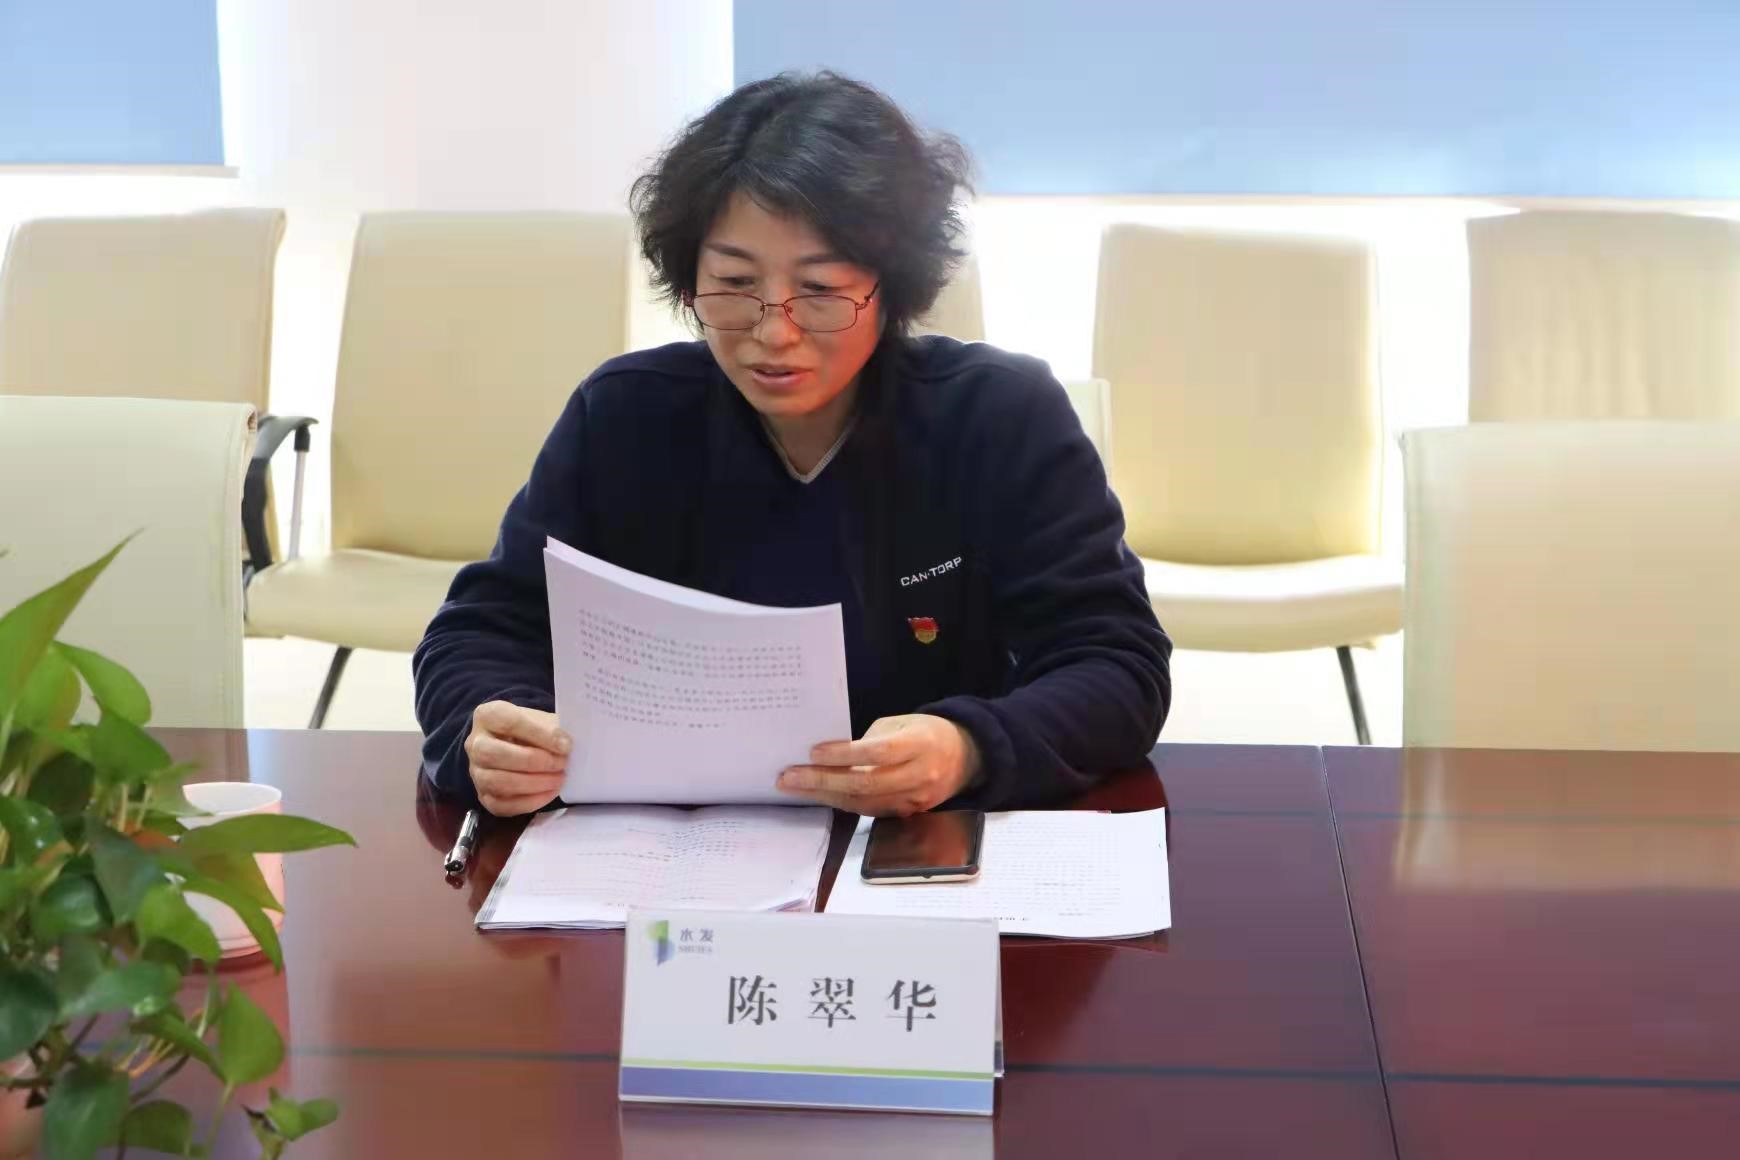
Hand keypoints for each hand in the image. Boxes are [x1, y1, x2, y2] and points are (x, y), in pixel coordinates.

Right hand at [465, 701, 571, 816]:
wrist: (522, 746)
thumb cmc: (534, 730)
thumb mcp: (543, 720)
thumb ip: (553, 728)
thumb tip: (564, 744)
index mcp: (488, 715)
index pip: (508, 722)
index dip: (540, 735)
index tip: (566, 745)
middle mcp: (475, 743)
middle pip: (494, 754)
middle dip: (533, 762)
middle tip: (562, 764)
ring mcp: (476, 772)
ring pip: (496, 782)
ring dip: (532, 784)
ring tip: (559, 779)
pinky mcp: (483, 796)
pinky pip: (501, 805)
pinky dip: (528, 802)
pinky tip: (550, 793)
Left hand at [778, 714, 980, 815]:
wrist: (965, 757)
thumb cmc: (926, 733)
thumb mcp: (902, 723)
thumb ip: (871, 739)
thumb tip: (832, 756)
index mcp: (920, 744)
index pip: (879, 753)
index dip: (844, 754)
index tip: (813, 753)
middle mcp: (920, 774)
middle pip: (866, 783)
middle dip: (822, 781)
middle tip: (789, 777)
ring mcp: (916, 798)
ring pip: (865, 803)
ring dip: (826, 796)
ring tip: (795, 787)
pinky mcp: (910, 813)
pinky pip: (871, 811)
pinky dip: (843, 803)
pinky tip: (820, 795)